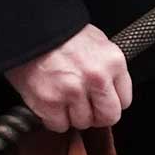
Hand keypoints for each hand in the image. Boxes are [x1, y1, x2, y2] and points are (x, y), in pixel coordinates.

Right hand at [6, 24, 131, 131]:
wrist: (29, 29)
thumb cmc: (61, 33)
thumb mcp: (97, 42)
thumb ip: (108, 68)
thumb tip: (111, 89)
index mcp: (113, 62)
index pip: (124, 101)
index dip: (110, 102)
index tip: (100, 101)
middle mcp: (96, 78)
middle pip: (108, 117)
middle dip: (96, 115)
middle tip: (84, 108)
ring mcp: (73, 91)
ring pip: (82, 123)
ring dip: (72, 115)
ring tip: (62, 97)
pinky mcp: (49, 101)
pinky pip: (58, 125)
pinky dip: (52, 118)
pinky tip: (50, 102)